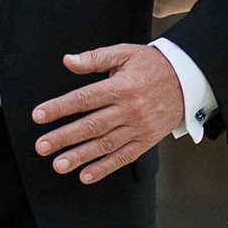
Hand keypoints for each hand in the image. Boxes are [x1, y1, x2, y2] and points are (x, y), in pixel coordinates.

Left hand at [35, 44, 188, 185]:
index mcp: (120, 86)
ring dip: (80, 156)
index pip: (84, 99)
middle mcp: (129, 109)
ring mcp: (138, 127)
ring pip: (105, 145)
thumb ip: (94, 58)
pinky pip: (123, 157)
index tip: (38, 115)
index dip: (59, 107)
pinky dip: (104, 168)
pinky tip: (86, 175)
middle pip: (91, 125)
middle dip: (63, 137)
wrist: (188, 79)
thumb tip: (68, 61)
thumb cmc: (152, 65)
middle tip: (41, 146)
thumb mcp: (125, 53)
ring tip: (58, 164)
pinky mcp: (146, 140)